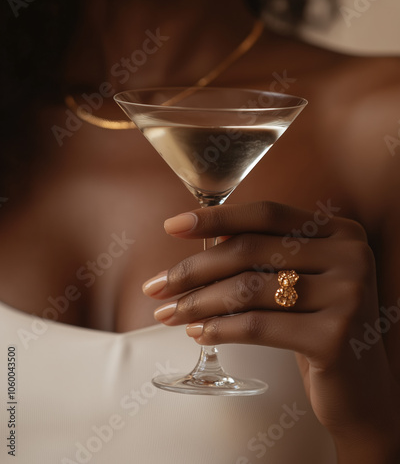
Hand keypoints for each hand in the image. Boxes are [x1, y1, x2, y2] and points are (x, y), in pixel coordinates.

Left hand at [143, 201, 399, 461]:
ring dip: (198, 302)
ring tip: (169, 314)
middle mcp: (350, 256)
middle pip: (250, 251)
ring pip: (248, 289)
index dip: (216, 217)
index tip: (172, 226)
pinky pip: (257, 326)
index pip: (267, 214)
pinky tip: (197, 332)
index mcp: (339, 232)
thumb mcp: (298, 280)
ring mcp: (347, 296)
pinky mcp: (335, 338)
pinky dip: (219, 329)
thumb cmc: (316, 324)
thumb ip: (265, 254)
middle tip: (156, 287)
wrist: (359, 387)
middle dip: (193, 269)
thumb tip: (202, 240)